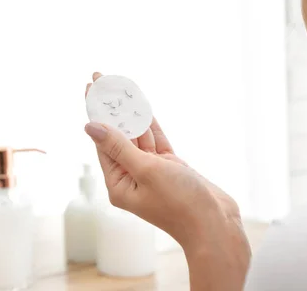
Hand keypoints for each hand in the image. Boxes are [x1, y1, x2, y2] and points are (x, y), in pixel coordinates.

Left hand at [84, 72, 243, 248]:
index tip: (91, 88)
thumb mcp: (146, 170)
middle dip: (111, 108)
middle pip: (118, 135)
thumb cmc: (180, 204)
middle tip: (102, 79)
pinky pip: (155, 141)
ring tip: (120, 87)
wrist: (216, 227)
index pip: (103, 140)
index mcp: (118, 183)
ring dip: (131, 112)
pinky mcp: (169, 168)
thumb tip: (91, 126)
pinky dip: (150, 124)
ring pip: (138, 135)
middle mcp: (131, 176)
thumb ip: (119, 146)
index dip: (97, 112)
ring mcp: (150, 171)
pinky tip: (141, 105)